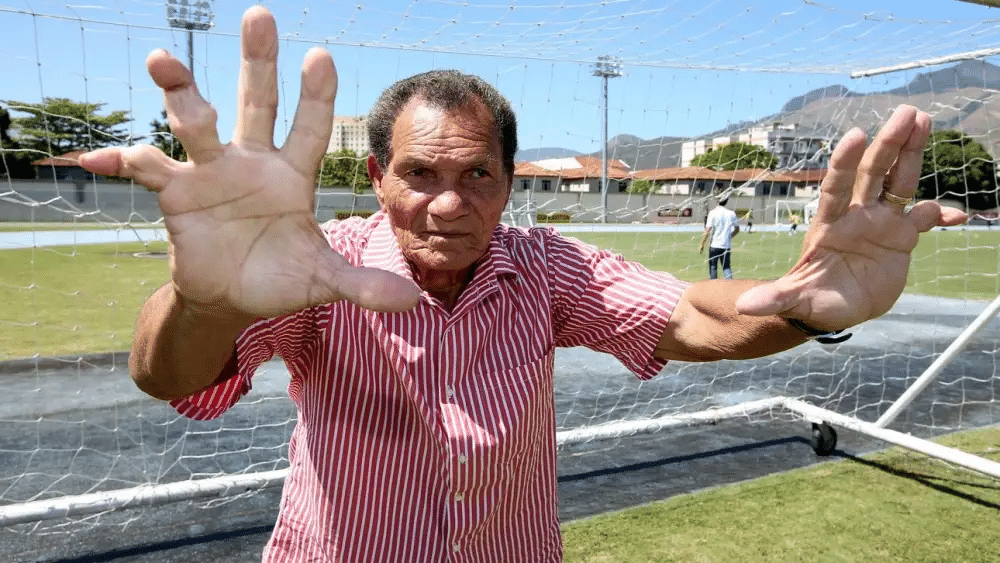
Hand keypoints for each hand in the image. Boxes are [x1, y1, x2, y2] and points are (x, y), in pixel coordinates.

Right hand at [79, 6, 419, 317]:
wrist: (232, 296)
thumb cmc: (280, 276)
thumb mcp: (322, 281)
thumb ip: (362, 285)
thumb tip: (413, 300)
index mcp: (292, 176)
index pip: (309, 129)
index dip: (315, 96)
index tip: (320, 55)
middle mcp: (251, 162)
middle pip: (257, 104)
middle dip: (258, 62)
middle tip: (259, 14)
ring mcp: (212, 173)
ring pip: (196, 124)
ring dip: (180, 94)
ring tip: (162, 59)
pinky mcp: (176, 192)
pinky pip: (149, 169)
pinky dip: (124, 160)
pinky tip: (102, 156)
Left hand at [734, 105, 965, 329]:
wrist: (836, 309)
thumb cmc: (812, 300)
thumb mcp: (795, 302)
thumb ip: (776, 299)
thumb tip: (745, 306)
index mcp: (830, 224)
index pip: (836, 187)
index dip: (844, 162)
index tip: (856, 135)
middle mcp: (856, 215)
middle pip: (873, 173)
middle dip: (888, 143)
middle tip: (906, 113)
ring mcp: (881, 222)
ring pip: (898, 182)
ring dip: (912, 154)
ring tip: (924, 122)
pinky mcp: (902, 237)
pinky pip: (923, 218)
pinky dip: (939, 214)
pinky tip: (958, 215)